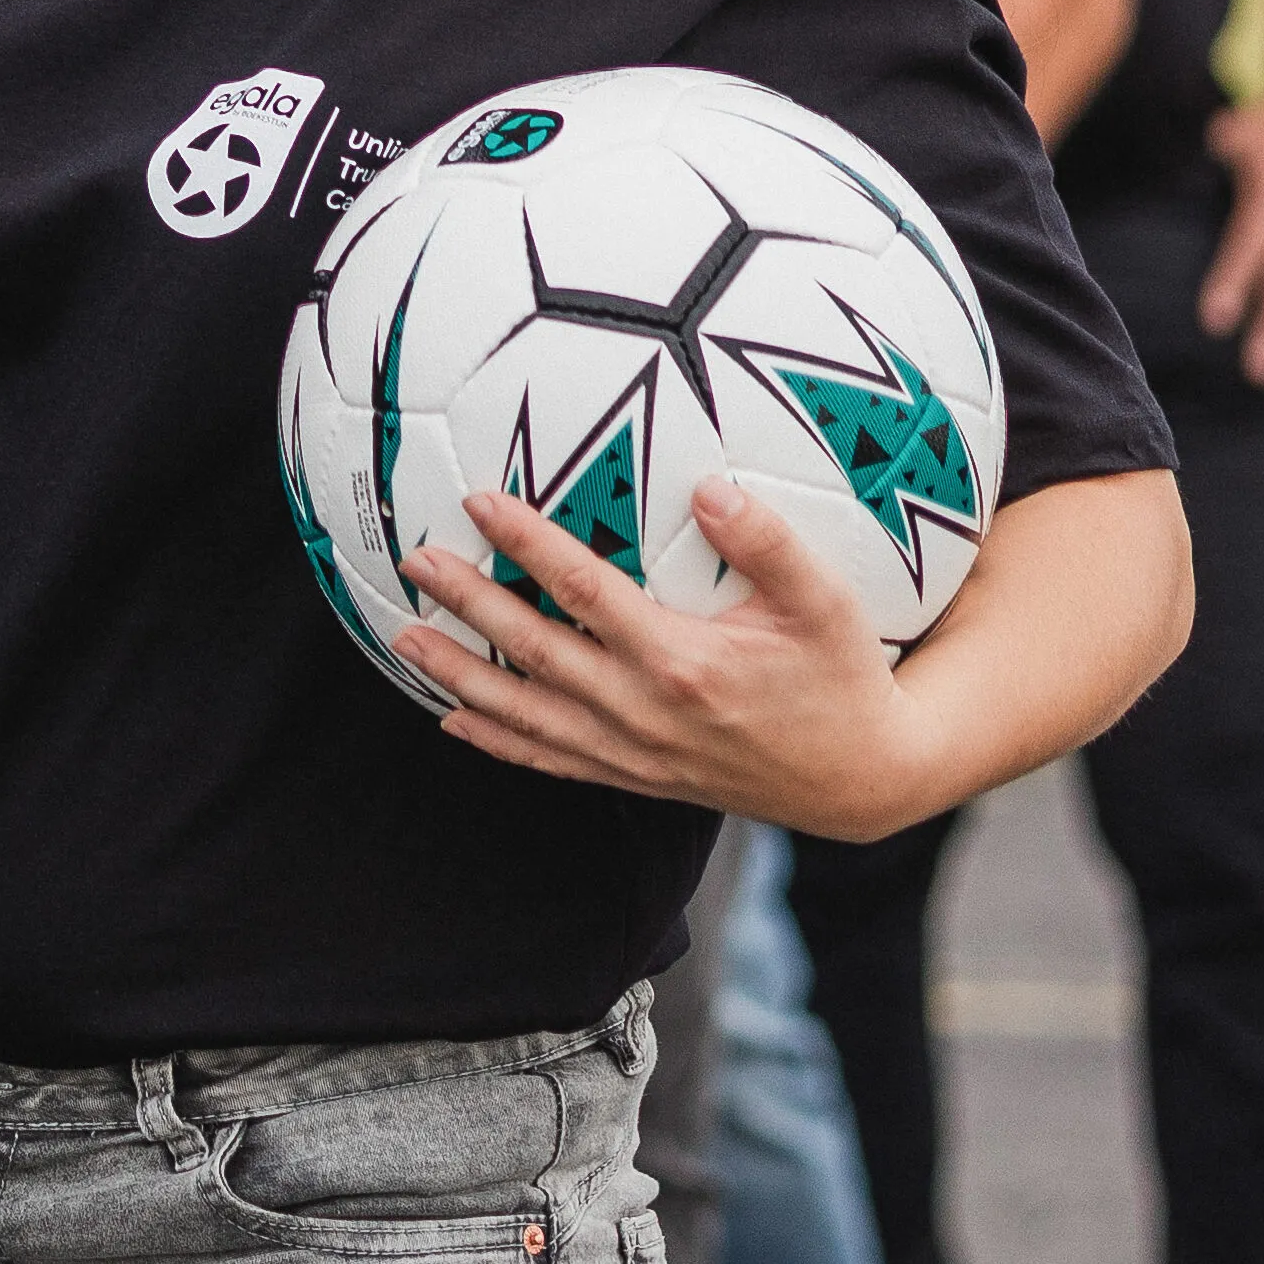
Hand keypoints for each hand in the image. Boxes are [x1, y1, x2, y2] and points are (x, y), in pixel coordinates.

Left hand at [403, 478, 928, 836]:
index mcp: (683, 663)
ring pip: (525, 712)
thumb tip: (708, 485)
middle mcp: (644, 712)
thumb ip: (768, 542)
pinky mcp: (635, 779)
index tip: (478, 501)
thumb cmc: (845, 678)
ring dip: (458, 674)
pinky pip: (549, 760)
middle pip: (533, 650)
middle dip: (468, 603)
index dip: (528, 545)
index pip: (584, 592)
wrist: (861, 779)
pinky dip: (496, 739)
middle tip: (414, 559)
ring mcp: (633, 753)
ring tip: (403, 636)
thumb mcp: (826, 603)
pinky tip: (452, 718)